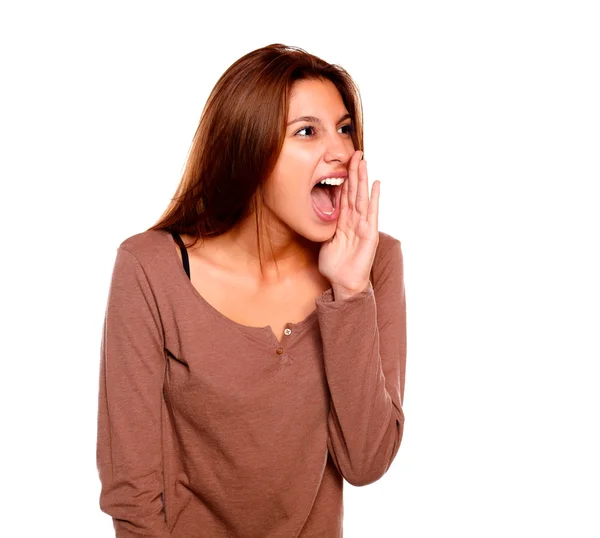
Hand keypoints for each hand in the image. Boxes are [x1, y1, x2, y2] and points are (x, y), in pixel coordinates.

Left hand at [318, 150, 379, 297]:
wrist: (344, 283)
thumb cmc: (335, 265)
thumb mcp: (325, 240)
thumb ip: (324, 226)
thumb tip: (315, 214)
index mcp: (343, 221)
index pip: (344, 195)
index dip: (344, 178)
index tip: (343, 161)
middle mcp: (354, 220)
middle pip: (354, 192)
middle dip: (354, 172)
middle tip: (356, 153)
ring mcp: (363, 226)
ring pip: (361, 198)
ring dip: (363, 179)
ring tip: (364, 162)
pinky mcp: (369, 234)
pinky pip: (371, 213)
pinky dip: (374, 198)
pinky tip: (376, 184)